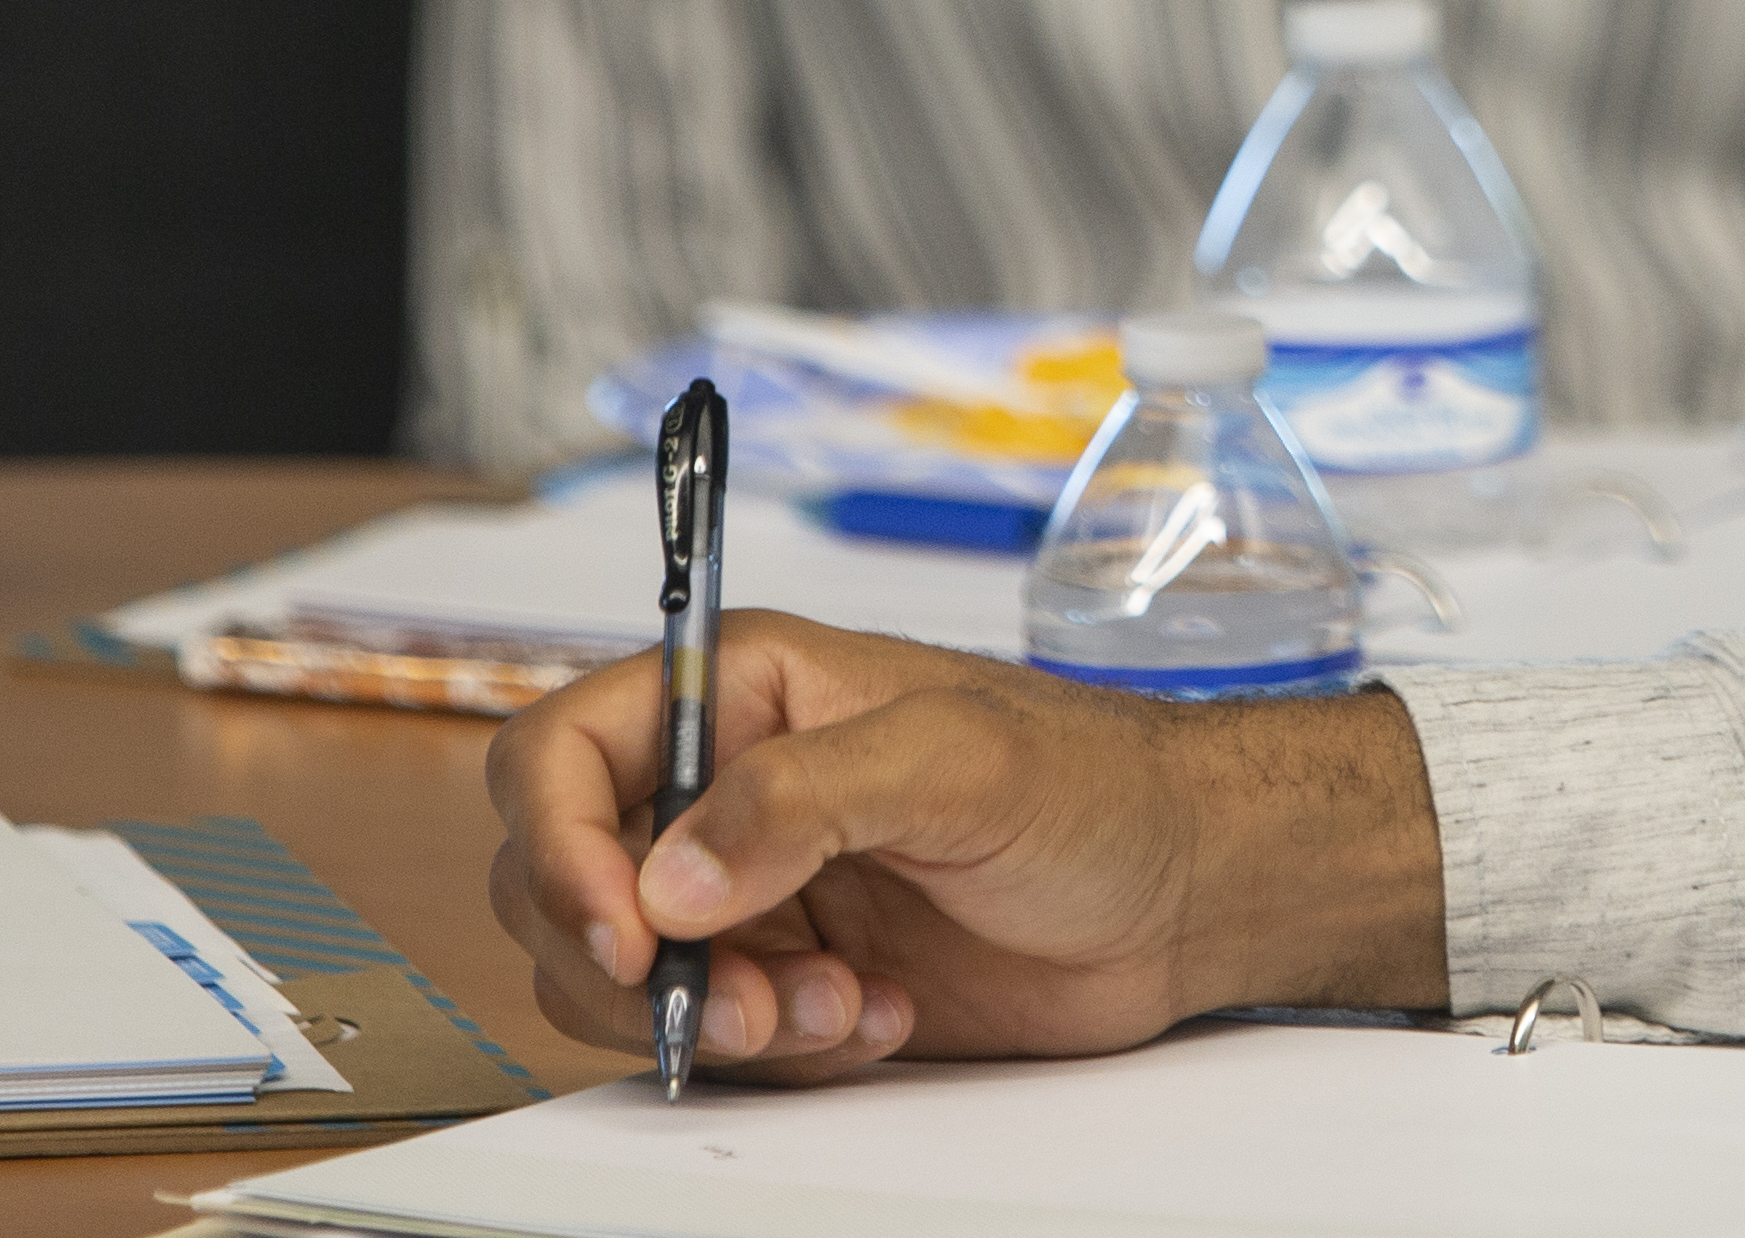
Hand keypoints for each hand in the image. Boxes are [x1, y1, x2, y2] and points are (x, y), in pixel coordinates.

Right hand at [483, 612, 1446, 1082]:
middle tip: (747, 997)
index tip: (626, 931)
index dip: (557, 849)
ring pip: (622, 980)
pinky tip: (880, 1017)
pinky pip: (709, 1036)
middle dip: (632, 964)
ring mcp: (754, 888)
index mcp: (743, 692)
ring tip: (841, 1007)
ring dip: (711, 1017)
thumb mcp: (958, 759)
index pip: (559, 753)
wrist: (1186, 890)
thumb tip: (666, 878)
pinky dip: (776, 1052)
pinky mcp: (790, 974)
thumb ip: (804, 797)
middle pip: (561, 884)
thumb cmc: (1098, 782)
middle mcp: (728, 786)